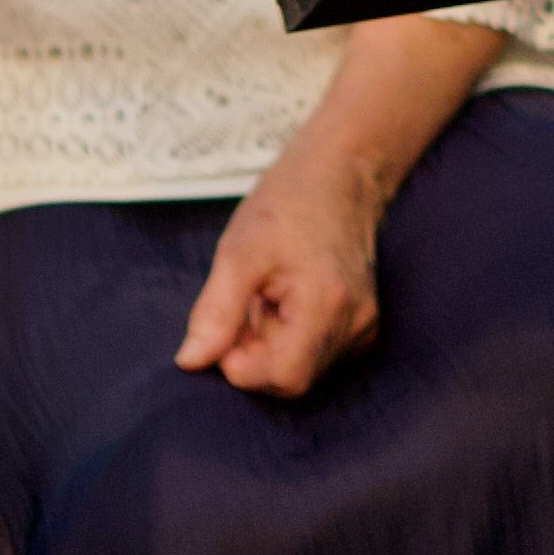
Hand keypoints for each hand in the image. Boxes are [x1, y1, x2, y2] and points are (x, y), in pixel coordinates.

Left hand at [177, 118, 397, 395]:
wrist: (340, 175)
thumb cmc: (286, 205)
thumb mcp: (238, 253)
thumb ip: (216, 312)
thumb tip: (190, 362)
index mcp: (327, 305)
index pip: (284, 377)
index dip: (243, 366)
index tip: (225, 330)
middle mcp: (354, 323)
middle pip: (293, 379)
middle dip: (254, 356)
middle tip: (241, 310)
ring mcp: (363, 326)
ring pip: (303, 370)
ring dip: (270, 348)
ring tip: (263, 302)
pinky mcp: (363, 325)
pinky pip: (318, 355)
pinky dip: (290, 341)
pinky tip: (282, 305)